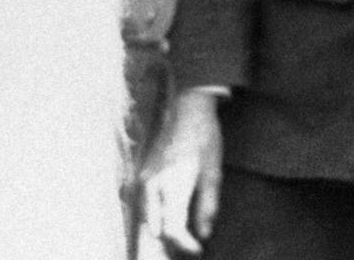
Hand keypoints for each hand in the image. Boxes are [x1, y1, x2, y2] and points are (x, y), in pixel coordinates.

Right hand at [138, 88, 223, 255]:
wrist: (187, 108)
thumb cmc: (205, 138)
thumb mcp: (213, 171)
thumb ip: (207, 204)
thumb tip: (204, 234)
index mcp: (172, 183)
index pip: (172, 228)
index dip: (184, 244)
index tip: (197, 250)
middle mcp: (152, 185)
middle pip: (154, 229)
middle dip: (169, 244)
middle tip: (186, 249)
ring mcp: (142, 180)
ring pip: (145, 220)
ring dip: (159, 234)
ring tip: (176, 242)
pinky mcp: (140, 176)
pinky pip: (142, 208)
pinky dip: (152, 221)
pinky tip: (164, 225)